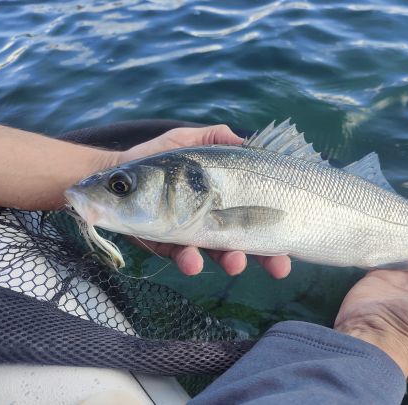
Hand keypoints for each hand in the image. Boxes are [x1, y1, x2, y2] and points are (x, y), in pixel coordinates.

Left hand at [114, 125, 291, 278]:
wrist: (117, 175)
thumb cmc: (157, 156)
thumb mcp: (191, 140)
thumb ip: (218, 138)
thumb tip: (246, 141)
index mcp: (224, 202)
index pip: (257, 221)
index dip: (275, 238)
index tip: (291, 250)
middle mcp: (212, 222)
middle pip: (246, 244)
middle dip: (265, 258)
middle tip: (280, 267)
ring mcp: (191, 236)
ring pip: (217, 256)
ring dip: (230, 261)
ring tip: (236, 263)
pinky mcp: (166, 245)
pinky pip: (181, 257)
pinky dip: (189, 261)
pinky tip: (194, 261)